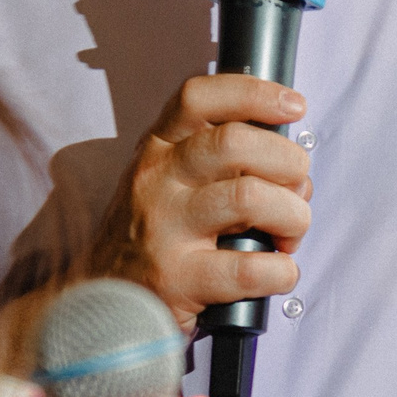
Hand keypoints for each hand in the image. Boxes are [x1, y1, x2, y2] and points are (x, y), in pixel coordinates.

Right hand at [92, 74, 311, 325]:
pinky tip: (278, 272)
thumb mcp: (169, 184)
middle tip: (298, 189)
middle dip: (289, 162)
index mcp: (159, 150)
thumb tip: (294, 170)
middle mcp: (158, 180)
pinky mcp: (177, 278)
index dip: (255, 93)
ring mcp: (165, 228)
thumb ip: (221, 164)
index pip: (200, 97)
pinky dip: (282, 270)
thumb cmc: (151, 241)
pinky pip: (251, 267)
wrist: (98, 303)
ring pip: (250, 196)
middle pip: (236, 142)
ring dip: (292, 215)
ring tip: (289, 234)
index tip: (293, 105)